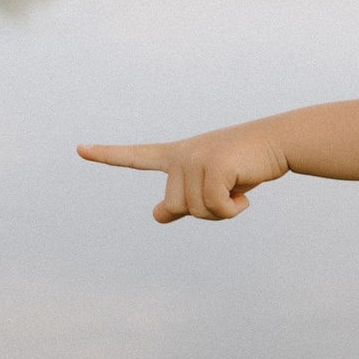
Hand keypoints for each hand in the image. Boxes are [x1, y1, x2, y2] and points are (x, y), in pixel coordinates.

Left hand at [78, 126, 290, 221]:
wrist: (278, 142)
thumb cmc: (245, 164)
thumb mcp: (211, 184)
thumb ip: (182, 200)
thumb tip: (156, 215)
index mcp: (177, 156)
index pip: (135, 157)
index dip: (107, 155)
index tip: (80, 149)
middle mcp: (181, 155)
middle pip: (175, 207)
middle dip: (204, 211)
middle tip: (228, 192)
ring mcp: (195, 158)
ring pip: (195, 211)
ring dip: (222, 210)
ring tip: (238, 187)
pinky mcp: (213, 166)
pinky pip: (215, 208)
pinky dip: (234, 209)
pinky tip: (246, 192)